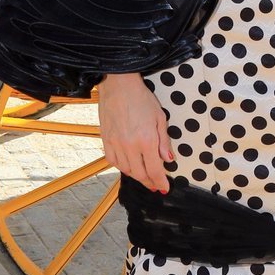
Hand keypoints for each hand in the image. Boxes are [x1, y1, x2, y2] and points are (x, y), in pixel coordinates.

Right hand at [97, 73, 172, 192]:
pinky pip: (114, 162)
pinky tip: (129, 167)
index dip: (160, 182)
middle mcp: (130, 146)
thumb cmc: (141, 98)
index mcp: (147, 140)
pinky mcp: (106, 141)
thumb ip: (164, 141)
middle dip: (150, 182)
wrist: (118, 86)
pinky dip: (123, 168)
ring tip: (144, 177)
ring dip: (137, 176)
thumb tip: (169, 160)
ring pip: (127, 170)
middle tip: (155, 185)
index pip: (155, 170)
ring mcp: (116, 144)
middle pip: (140, 174)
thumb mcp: (160, 118)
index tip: (164, 188)